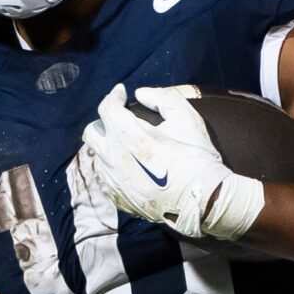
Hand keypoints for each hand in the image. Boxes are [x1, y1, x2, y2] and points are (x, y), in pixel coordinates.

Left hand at [73, 84, 264, 241]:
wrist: (202, 200)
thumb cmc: (195, 157)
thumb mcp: (185, 117)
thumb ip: (162, 97)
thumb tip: (140, 93)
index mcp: (126, 134)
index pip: (107, 107)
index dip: (114, 96)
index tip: (122, 93)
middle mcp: (113, 157)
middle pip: (91, 133)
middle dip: (103, 122)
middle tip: (119, 120)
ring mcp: (114, 181)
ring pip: (98, 157)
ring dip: (108, 147)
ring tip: (126, 146)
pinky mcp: (119, 199)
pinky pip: (107, 180)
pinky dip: (114, 170)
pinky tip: (130, 170)